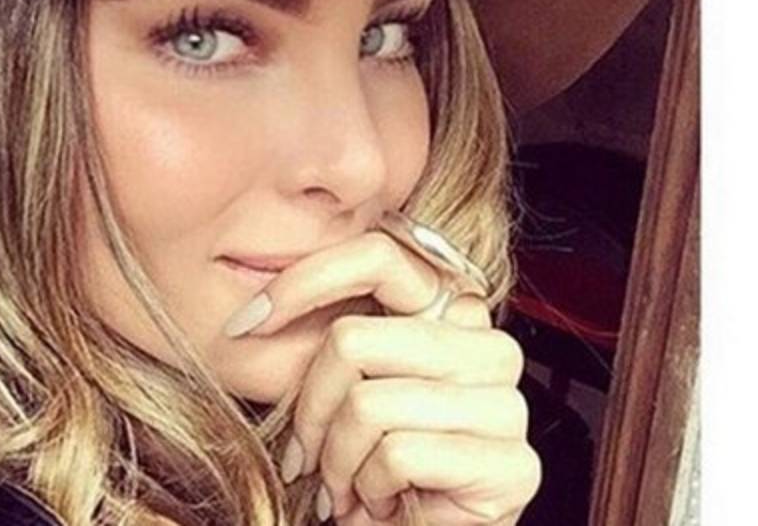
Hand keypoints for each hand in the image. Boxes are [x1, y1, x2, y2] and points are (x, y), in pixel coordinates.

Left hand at [224, 230, 539, 523]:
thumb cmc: (374, 472)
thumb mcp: (344, 391)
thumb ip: (332, 341)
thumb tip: (255, 313)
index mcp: (452, 315)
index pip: (378, 256)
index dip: (300, 283)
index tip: (245, 324)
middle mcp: (489, 347)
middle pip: (353, 339)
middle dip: (309, 410)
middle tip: (307, 457)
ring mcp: (508, 406)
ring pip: (368, 404)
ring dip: (337, 462)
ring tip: (349, 488)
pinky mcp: (512, 465)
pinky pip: (398, 455)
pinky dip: (369, 491)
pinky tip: (382, 504)